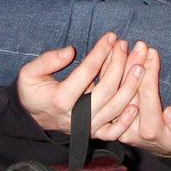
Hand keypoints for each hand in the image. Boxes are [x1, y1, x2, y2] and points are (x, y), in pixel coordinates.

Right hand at [17, 33, 143, 135]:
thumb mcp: (29, 73)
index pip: (87, 72)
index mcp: (60, 99)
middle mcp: (76, 116)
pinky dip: (127, 120)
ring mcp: (87, 127)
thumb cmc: (32, 91)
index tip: (111, 37)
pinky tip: (136, 103)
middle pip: (107, 89)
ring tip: (141, 65)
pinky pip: (114, 132)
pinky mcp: (93, 134)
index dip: (100, 52)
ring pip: (115, 108)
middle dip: (120, 64)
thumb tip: (70, 51)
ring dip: (131, 86)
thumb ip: (47, 61)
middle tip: (126, 45)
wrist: (33, 118)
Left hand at [116, 43, 170, 157]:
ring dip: (117, 66)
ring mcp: (116, 123)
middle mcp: (129, 129)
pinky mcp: (108, 118)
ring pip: (113, 92)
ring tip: (123, 45)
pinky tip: (109, 55)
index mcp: (151, 131)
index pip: (147, 98)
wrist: (165, 146)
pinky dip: (105, 73)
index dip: (150, 74)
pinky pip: (104, 93)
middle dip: (133, 65)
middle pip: (128, 92)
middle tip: (140, 45)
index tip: (153, 53)